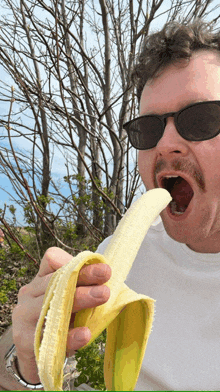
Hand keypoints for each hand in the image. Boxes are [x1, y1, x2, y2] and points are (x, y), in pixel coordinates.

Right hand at [12, 247, 110, 384]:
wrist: (37, 357)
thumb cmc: (58, 321)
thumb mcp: (68, 301)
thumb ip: (83, 289)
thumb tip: (113, 285)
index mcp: (40, 280)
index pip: (52, 260)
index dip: (74, 260)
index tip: (99, 266)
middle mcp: (30, 294)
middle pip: (55, 280)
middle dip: (84, 276)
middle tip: (106, 274)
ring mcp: (25, 317)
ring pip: (53, 303)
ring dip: (80, 298)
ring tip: (103, 295)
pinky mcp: (27, 341)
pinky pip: (51, 336)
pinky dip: (70, 336)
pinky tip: (85, 334)